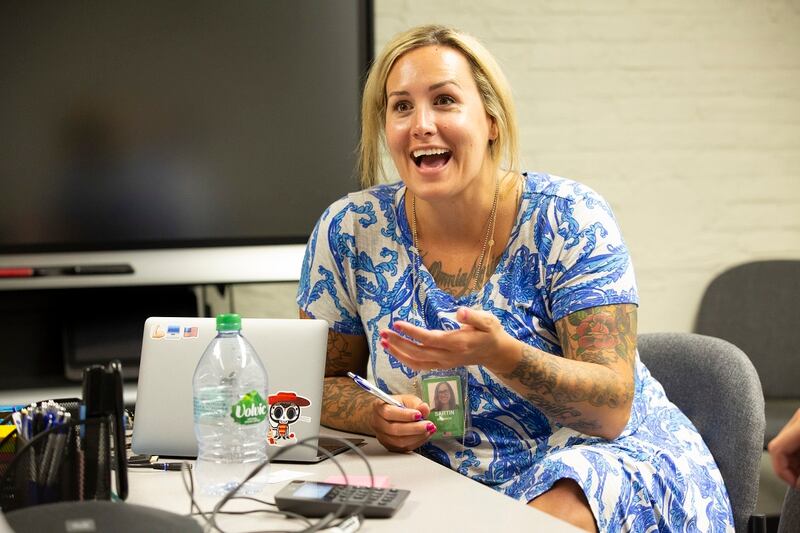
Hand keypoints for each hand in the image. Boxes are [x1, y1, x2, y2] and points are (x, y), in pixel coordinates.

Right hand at [370, 394, 434, 451]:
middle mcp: (379, 424)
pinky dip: (417, 442)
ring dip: (418, 436)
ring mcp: (384, 437)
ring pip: (400, 441)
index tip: (419, 414)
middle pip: (395, 430)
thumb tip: (424, 409)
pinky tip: (425, 435)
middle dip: (415, 428)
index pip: (390, 413)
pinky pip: (404, 448)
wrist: (383, 416)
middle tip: (428, 425)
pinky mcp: (390, 446)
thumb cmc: (394, 406)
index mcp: (380, 408)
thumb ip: (415, 403)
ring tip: (429, 429)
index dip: (405, 415)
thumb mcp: (405, 399)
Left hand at [380, 307, 511, 371]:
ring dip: (398, 353)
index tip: (397, 324)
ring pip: (417, 362)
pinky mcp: (441, 365)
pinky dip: (405, 360)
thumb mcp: (488, 321)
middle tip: (383, 332)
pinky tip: (394, 350)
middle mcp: (448, 356)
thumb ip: (474, 317)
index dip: (412, 333)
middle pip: (419, 353)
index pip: (430, 339)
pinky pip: (420, 365)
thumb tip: (459, 312)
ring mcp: (444, 363)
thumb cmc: (491, 333)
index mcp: (458, 343)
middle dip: (399, 344)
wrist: (495, 352)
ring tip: (383, 342)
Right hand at [768, 408, 799, 487]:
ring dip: (793, 462)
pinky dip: (798, 455)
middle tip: (798, 482)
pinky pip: (793, 440)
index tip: (794, 483)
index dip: (782, 471)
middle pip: (779, 446)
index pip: (775, 448)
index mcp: (799, 426)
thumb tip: (796, 484)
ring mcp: (799, 419)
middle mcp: (796, 418)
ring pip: (785, 444)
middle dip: (788, 468)